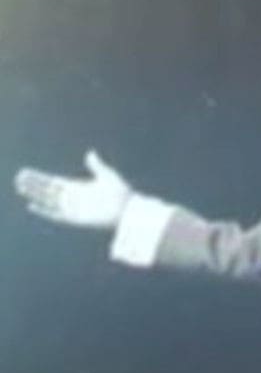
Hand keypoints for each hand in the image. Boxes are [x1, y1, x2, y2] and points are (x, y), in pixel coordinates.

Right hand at [14, 150, 131, 229]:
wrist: (129, 210)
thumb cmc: (121, 193)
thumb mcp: (107, 176)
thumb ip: (97, 165)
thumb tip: (90, 153)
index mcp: (77, 187)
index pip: (53, 182)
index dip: (40, 178)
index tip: (27, 173)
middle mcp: (72, 198)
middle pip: (47, 190)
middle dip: (34, 184)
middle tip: (19, 178)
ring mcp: (73, 208)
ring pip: (48, 201)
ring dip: (35, 195)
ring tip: (21, 188)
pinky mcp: (76, 219)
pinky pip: (56, 216)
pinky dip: (45, 211)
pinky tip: (33, 206)